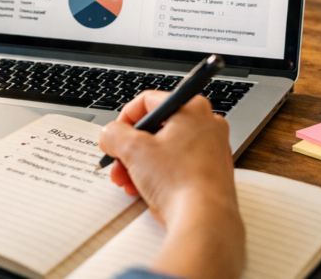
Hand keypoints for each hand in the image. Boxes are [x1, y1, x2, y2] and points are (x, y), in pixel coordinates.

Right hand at [99, 92, 244, 278]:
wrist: (205, 219)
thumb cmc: (179, 180)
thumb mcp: (134, 150)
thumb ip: (114, 134)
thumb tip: (110, 134)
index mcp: (192, 108)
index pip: (148, 101)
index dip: (125, 118)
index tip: (114, 135)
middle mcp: (206, 124)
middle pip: (155, 129)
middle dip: (130, 149)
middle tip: (117, 162)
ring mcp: (211, 150)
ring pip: (165, 150)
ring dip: (139, 165)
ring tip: (127, 182)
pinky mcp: (210, 174)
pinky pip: (177, 168)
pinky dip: (158, 176)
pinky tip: (143, 191)